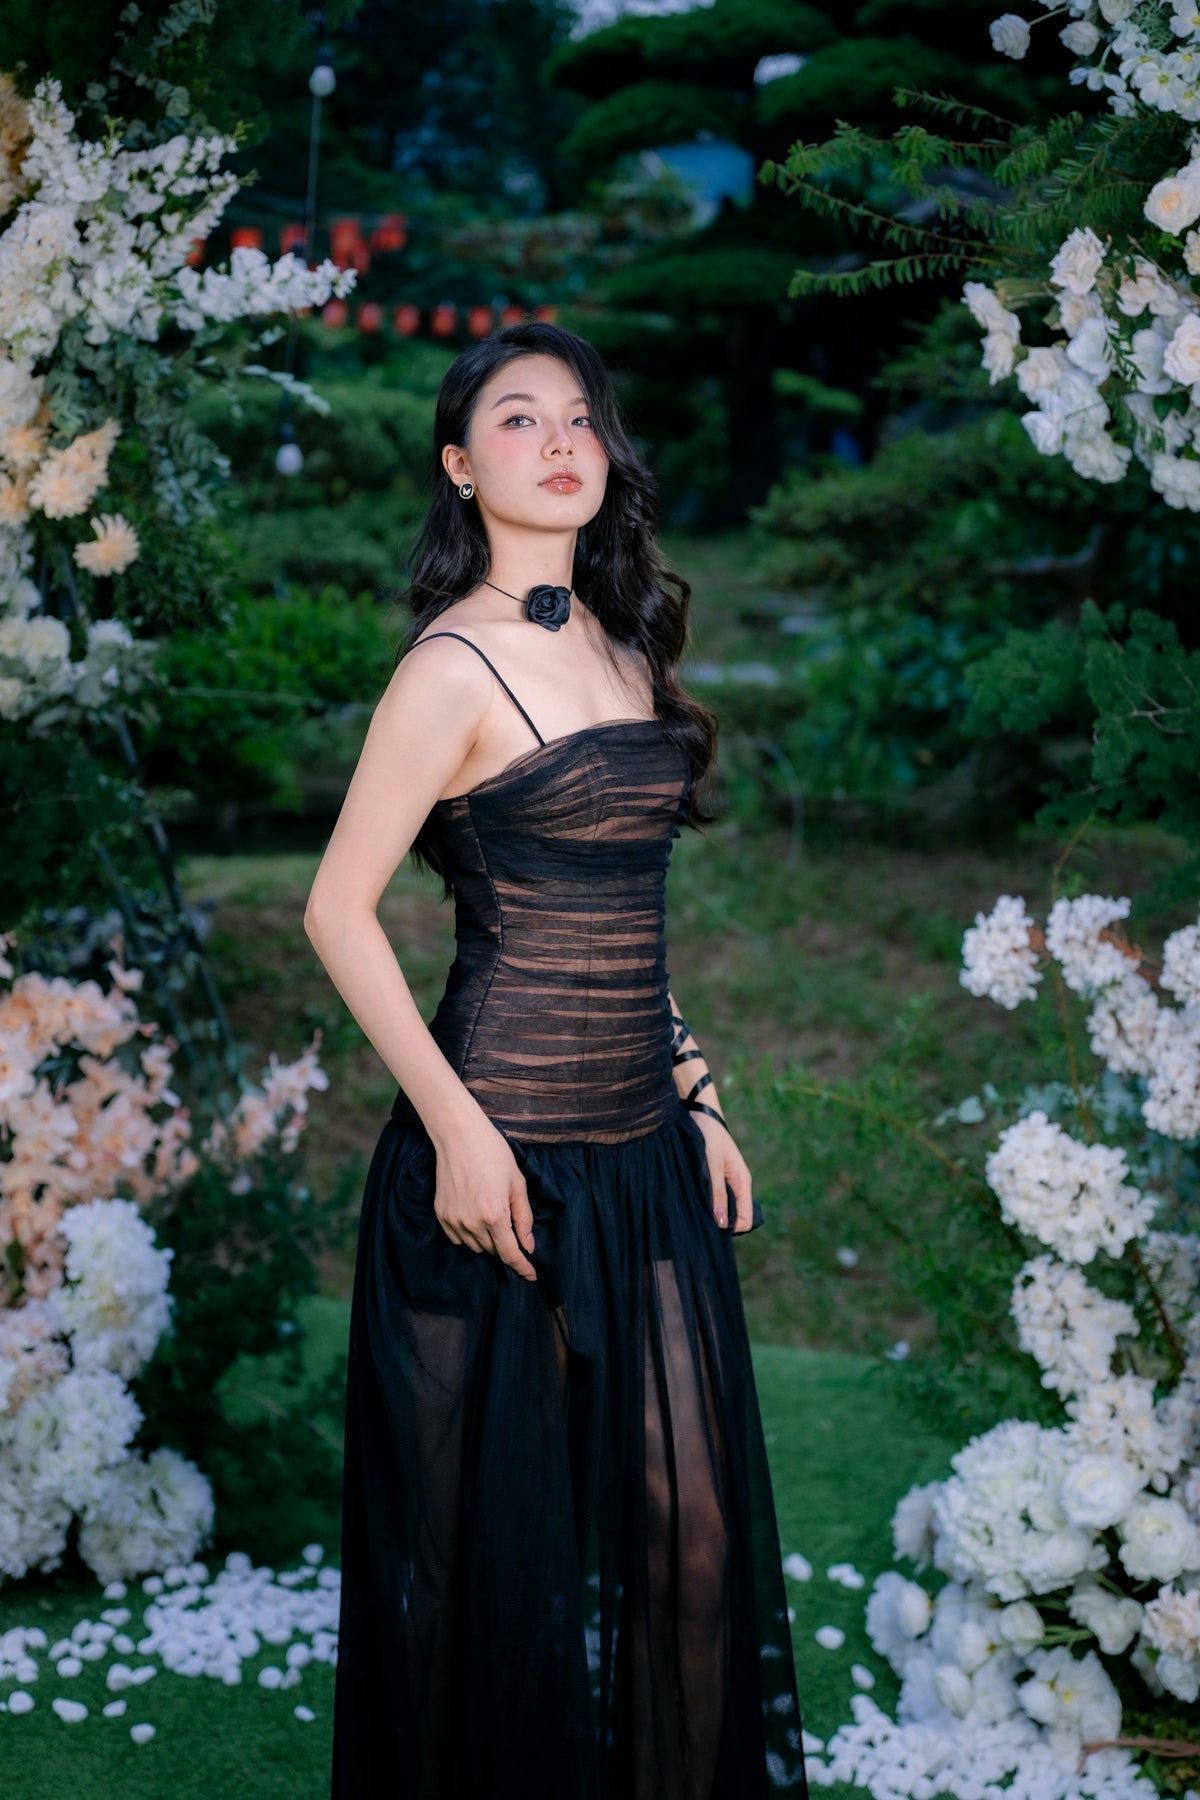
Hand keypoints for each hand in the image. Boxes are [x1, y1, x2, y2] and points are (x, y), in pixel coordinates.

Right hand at [431, 1109, 537, 1280]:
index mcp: (495, 1215)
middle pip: (494, 1251)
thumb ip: (524, 1218)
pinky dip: (469, 1235)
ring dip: (488, 1241)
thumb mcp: (517, 1184)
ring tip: (491, 1214)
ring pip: (476, 1247)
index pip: (510, 1254)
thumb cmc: (493, 1154)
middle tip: (510, 1224)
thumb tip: (528, 1245)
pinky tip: (474, 1216)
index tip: (531, 1276)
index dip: (522, 1268)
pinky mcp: (441, 1215)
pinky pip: (458, 1239)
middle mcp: (472, 1223)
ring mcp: (454, 1220)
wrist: (459, 1136)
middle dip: (506, 1245)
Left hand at [691, 1110, 753, 1233]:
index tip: (712, 1228)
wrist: (701, 1115)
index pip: (746, 1219)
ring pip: (724, 1208)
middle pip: (735, 1216)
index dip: (732, 1228)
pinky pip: (715, 1198)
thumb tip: (722, 1223)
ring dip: (712, 1212)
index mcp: (743, 1182)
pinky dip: (707, 1202)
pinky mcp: (716, 1177)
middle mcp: (738, 1184)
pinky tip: (693, 1200)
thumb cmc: (708, 1138)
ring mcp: (727, 1181)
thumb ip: (717, 1194)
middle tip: (700, 1221)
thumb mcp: (712, 1167)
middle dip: (721, 1222)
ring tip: (695, 1210)